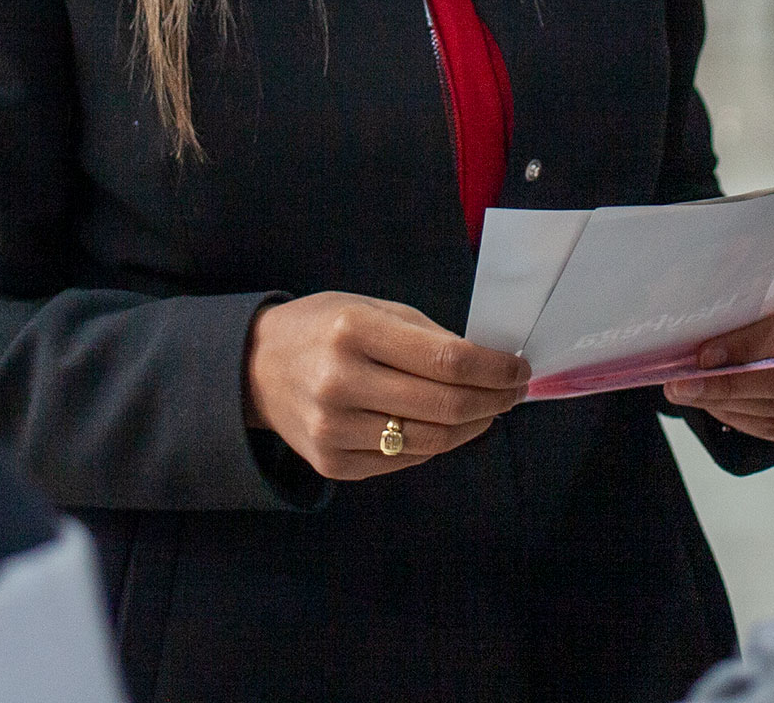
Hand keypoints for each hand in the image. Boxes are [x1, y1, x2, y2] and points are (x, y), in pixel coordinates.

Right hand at [243, 292, 531, 480]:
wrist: (254, 368)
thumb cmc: (323, 329)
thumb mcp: (370, 309)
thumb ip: (428, 335)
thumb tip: (489, 365)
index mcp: (352, 331)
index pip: (447, 359)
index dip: (494, 369)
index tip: (519, 369)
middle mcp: (340, 382)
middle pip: (445, 406)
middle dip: (494, 400)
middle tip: (514, 393)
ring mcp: (333, 430)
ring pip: (432, 440)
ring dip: (473, 426)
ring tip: (487, 410)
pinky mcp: (332, 464)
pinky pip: (404, 460)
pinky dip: (436, 443)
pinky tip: (445, 426)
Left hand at [661, 285, 773, 445]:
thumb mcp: (768, 296)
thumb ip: (743, 310)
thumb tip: (694, 327)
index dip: (747, 346)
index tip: (704, 355)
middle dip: (729, 383)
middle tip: (683, 384)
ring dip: (727, 403)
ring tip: (688, 394)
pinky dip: (741, 420)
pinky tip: (715, 406)